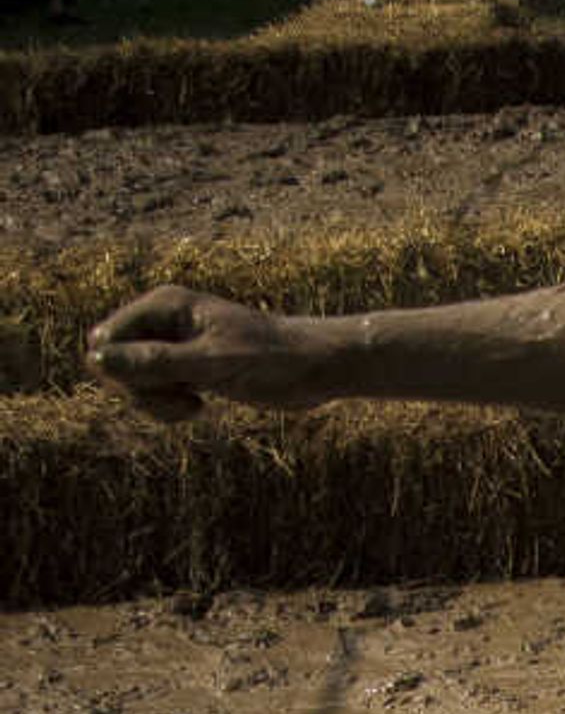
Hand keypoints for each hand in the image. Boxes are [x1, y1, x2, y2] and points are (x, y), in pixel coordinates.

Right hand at [86, 287, 323, 417]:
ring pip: (131, 380)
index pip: (103, 339)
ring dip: (154, 402)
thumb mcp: (214, 363)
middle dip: (137, 388)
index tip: (162, 384)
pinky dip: (167, 407)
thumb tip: (96, 359)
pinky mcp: (189, 369)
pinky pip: (154, 392)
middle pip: (111, 361)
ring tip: (193, 406)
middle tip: (180, 399)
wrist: (318, 368)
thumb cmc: (274, 359)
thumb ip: (157, 362)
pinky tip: (199, 408)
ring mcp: (174, 346)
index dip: (120, 369)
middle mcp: (164, 321)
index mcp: (164, 305)